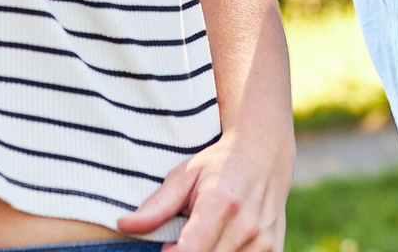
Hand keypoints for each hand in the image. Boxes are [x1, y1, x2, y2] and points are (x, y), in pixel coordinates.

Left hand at [118, 131, 287, 251]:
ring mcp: (264, 242)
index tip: (164, 250)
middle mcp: (246, 225)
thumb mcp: (185, 175)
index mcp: (220, 203)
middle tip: (176, 245)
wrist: (264, 155)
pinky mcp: (274, 251)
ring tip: (199, 241)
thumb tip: (122, 224)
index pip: (191, 251)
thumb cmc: (218, 164)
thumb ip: (157, 205)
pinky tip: (217, 244)